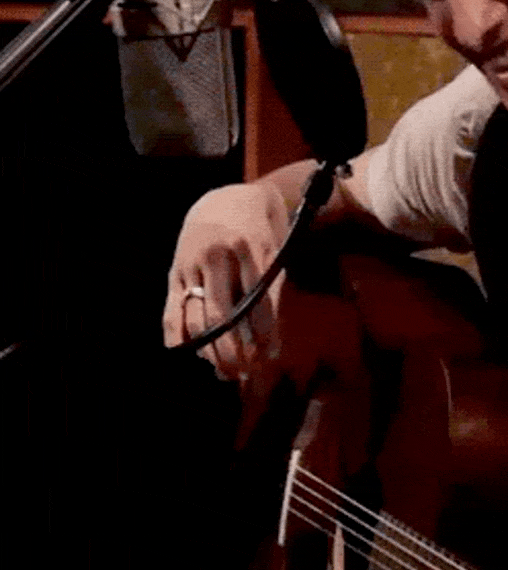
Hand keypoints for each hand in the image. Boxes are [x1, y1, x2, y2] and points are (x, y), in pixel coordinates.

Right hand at [162, 181, 289, 379]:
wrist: (227, 197)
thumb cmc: (260, 231)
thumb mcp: (275, 253)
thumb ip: (272, 292)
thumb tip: (268, 343)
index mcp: (251, 248)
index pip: (258, 304)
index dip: (264, 336)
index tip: (269, 358)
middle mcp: (218, 254)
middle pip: (225, 317)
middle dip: (234, 351)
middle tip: (244, 372)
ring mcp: (192, 261)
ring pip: (197, 316)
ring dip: (209, 350)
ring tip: (221, 369)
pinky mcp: (174, 268)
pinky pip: (171, 306)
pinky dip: (175, 333)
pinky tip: (184, 351)